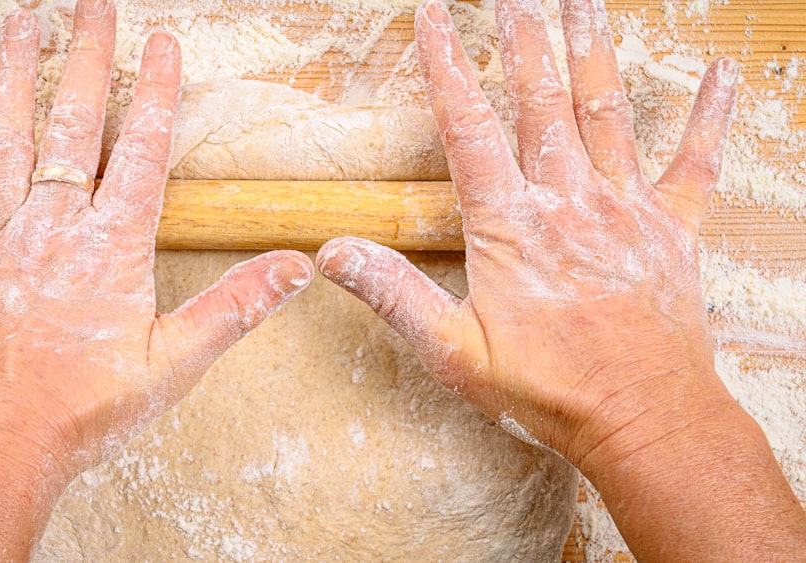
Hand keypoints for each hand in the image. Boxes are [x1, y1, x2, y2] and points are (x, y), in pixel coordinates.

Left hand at [0, 1, 310, 557]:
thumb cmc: (81, 410)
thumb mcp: (173, 365)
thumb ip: (234, 308)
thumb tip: (295, 267)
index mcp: (110, 246)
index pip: (141, 151)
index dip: (155, 93)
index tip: (161, 44)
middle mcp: (51, 225)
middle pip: (73, 125)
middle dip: (87, 61)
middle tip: (93, 7)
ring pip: (4, 140)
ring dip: (11, 77)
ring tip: (19, 22)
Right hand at [319, 1, 805, 559]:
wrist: (644, 419)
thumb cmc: (550, 391)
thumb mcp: (455, 353)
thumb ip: (395, 296)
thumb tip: (334, 254)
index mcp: (510, 225)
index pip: (469, 128)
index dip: (447, 67)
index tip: (433, 18)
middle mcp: (569, 201)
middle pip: (541, 100)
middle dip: (524, 37)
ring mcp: (626, 209)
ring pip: (607, 111)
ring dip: (593, 49)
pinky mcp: (673, 229)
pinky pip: (695, 161)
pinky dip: (710, 114)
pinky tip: (720, 71)